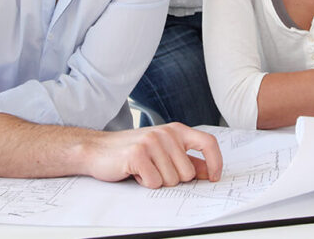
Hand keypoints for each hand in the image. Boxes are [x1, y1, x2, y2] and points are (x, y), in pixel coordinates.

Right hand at [84, 123, 222, 188]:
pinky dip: (145, 183)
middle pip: (188, 173)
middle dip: (173, 179)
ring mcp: (152, 142)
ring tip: (143, 168)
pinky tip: (135, 171)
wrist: (98, 149)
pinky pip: (154, 182)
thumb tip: (209, 172)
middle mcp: (166, 133)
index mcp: (176, 130)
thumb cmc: (132, 151)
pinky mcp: (138, 154)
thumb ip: (186, 159)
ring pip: (171, 181)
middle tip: (155, 169)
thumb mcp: (163, 150)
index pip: (208, 143)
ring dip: (157, 181)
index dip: (215, 162)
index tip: (214, 178)